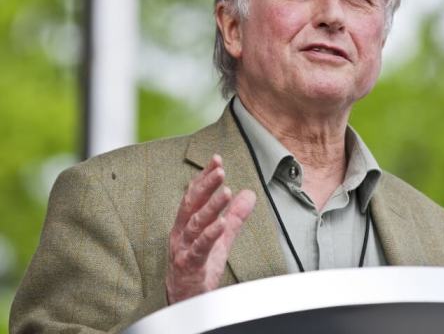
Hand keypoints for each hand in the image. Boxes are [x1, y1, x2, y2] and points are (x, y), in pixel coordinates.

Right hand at [166, 154, 255, 303]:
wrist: (187, 299)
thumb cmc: (199, 266)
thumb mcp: (220, 237)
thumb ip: (234, 216)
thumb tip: (249, 193)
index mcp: (186, 223)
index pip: (194, 195)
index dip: (204, 177)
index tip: (216, 159)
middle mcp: (180, 232)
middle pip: (192, 204)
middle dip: (206, 185)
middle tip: (220, 169)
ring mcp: (182, 248)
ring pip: (195, 223)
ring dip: (211, 206)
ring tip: (226, 191)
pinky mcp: (188, 265)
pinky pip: (199, 248)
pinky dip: (210, 234)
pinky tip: (221, 223)